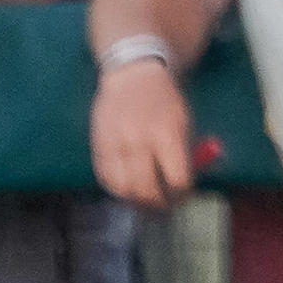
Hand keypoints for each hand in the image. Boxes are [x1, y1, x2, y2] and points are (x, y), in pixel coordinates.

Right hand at [89, 57, 205, 209]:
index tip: (183, 197)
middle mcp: (139, 140)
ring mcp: (115, 144)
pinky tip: (127, 187)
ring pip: (122, 189)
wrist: (132, 75)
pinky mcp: (98, 145)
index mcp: (167, 133)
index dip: (182, 194)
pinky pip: (105, 178)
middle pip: (146, 190)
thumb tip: (184, 186)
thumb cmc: (164, 101)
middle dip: (157, 205)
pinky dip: (117, 189)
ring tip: (145, 201)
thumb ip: (185, 153)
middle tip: (163, 207)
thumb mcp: (184, 122)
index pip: (177, 178)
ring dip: (135, 201)